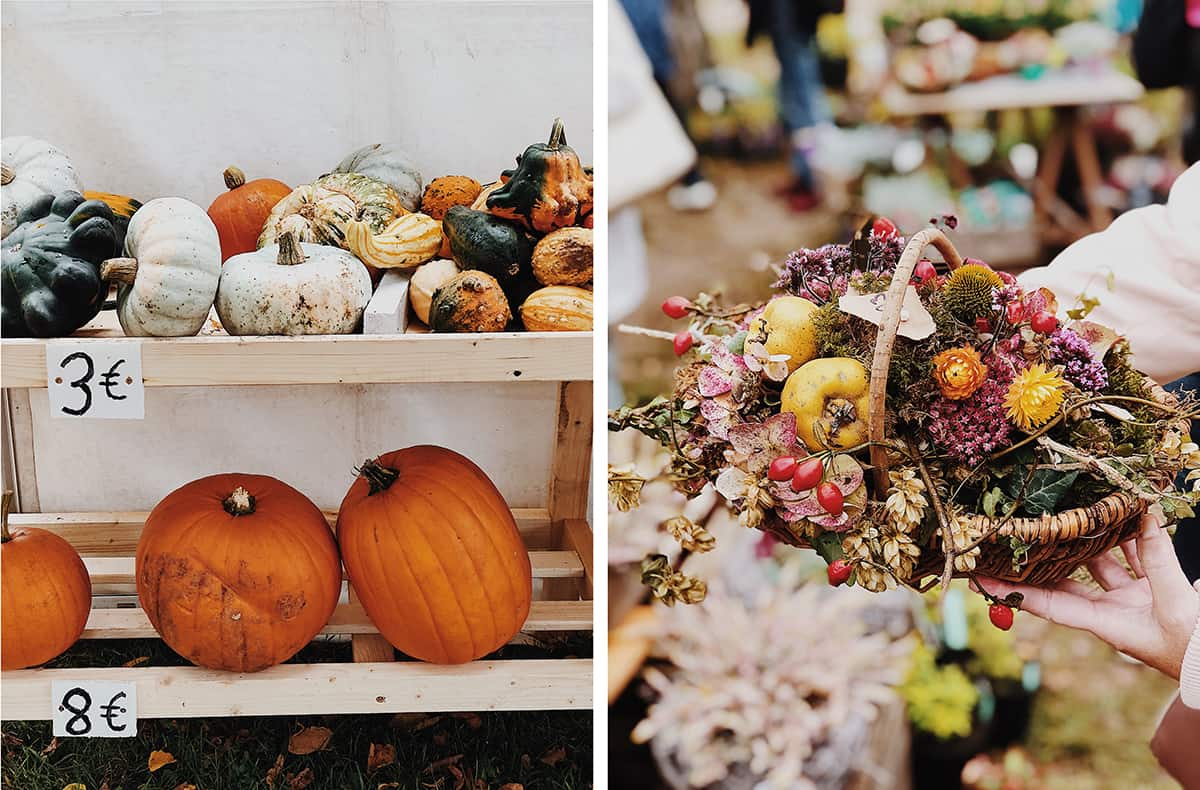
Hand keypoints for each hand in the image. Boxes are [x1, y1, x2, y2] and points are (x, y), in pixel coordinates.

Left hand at [976, 514, 1199, 679]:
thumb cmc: (1196, 648)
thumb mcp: (1174, 603)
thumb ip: (1156, 559)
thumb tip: (1143, 518)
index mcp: (1104, 624)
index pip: (1048, 604)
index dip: (1014, 592)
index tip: (981, 580)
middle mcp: (1110, 611)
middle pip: (1066, 579)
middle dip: (1044, 557)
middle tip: (1017, 533)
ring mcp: (1131, 600)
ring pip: (1100, 563)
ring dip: (1088, 539)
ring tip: (1065, 511)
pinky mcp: (1155, 591)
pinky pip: (1133, 559)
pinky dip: (1128, 539)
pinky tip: (1121, 515)